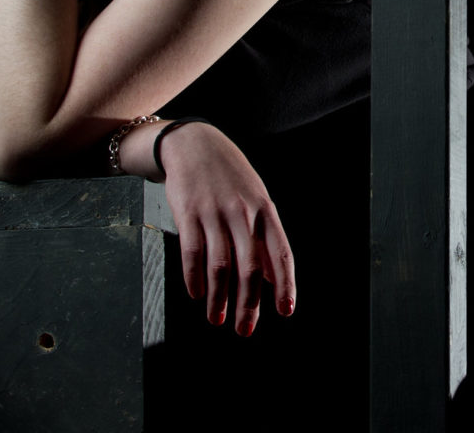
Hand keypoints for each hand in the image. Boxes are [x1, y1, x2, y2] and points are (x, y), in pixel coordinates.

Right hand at [159, 123, 295, 336]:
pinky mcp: (188, 212)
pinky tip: (196, 293)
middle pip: (249, 267)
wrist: (194, 143)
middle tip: (245, 330)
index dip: (284, 284)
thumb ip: (264, 237)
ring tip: (217, 318)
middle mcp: (242, 213)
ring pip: (220, 265)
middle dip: (248, 304)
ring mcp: (214, 212)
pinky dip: (194, 277)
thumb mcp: (255, 198)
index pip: (280, 253)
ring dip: (218, 298)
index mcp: (264, 210)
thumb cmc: (229, 176)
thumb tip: (272, 280)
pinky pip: (192, 251)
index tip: (285, 311)